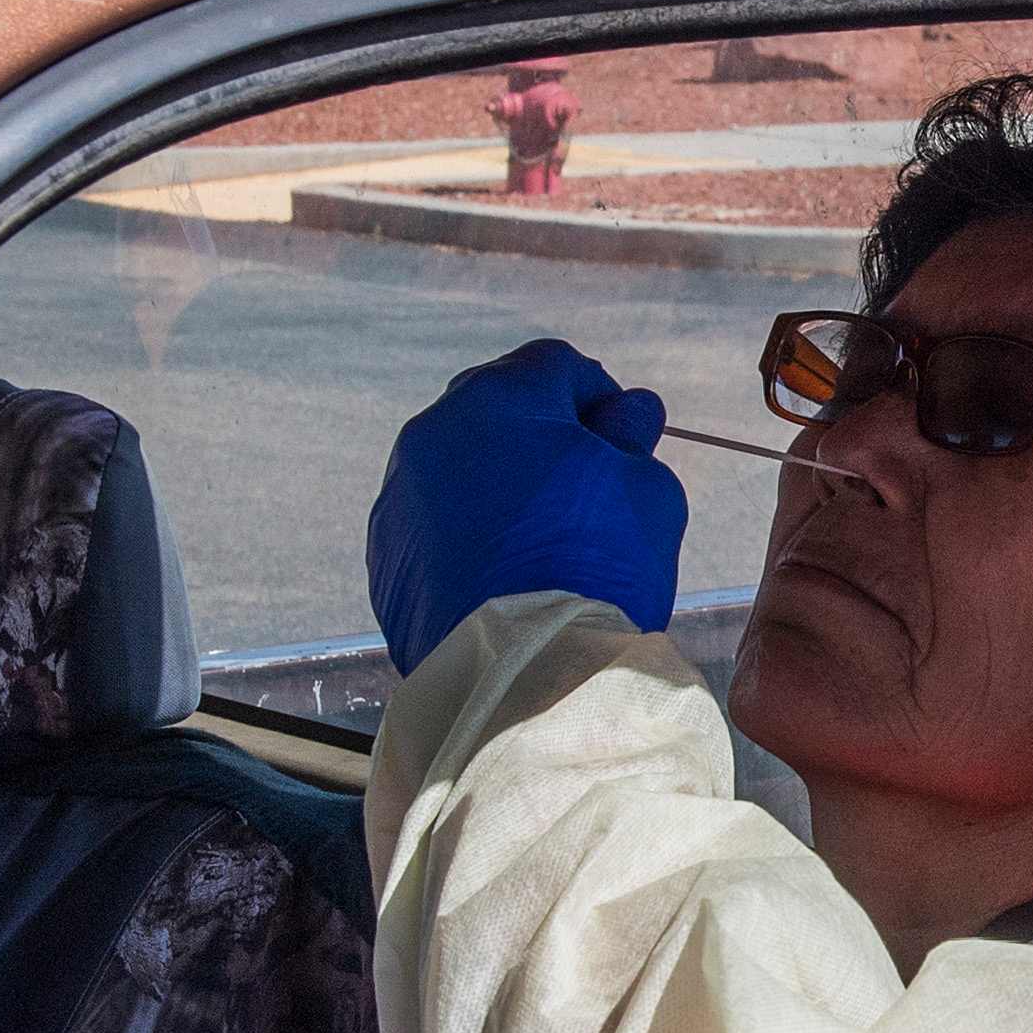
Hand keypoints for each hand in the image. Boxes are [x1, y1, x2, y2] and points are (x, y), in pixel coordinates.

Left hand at [365, 338, 688, 667]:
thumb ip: (630, 436)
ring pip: (460, 467)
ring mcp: (401, 495)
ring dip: (499, 486)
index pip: (556, 366)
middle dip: (542, 436)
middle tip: (586, 490)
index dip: (599, 399)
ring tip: (543, 542)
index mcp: (498, 397)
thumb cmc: (596, 564)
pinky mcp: (387, 554)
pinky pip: (434, 523)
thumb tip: (628, 412)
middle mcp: (434, 431)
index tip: (622, 441)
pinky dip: (467, 534)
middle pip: (498, 410)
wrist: (526, 666)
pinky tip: (505, 574)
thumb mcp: (645, 486)